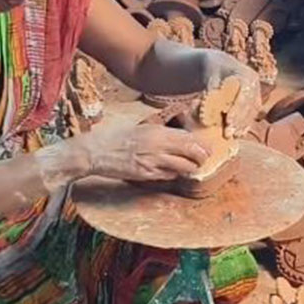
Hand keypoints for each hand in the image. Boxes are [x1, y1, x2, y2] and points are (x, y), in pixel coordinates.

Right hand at [78, 123, 210, 181]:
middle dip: (201, 157)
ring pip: (183, 167)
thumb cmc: (115, 137)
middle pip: (190, 152)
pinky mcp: (146, 175)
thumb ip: (159, 131)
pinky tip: (172, 172)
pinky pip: (167, 176)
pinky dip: (173, 174)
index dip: (201, 144)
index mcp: (156, 131)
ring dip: (190, 168)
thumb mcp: (140, 127)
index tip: (207, 147)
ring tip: (192, 168)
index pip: (188, 137)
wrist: (95, 151)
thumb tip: (177, 135)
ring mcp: (152, 161)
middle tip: (204, 159)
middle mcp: (157, 145)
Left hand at [200, 52, 261, 130]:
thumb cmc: (213, 69)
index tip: (228, 120)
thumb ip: (212, 88)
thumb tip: (210, 103)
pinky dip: (245, 124)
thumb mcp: (211, 75)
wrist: (220, 65)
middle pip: (249, 105)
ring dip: (243, 125)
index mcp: (247, 75)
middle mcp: (255, 84)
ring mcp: (256, 92)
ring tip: (233, 136)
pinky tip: (238, 133)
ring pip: (252, 112)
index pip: (244, 94)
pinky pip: (252, 114)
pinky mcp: (254, 101)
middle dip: (239, 121)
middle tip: (229, 134)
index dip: (237, 109)